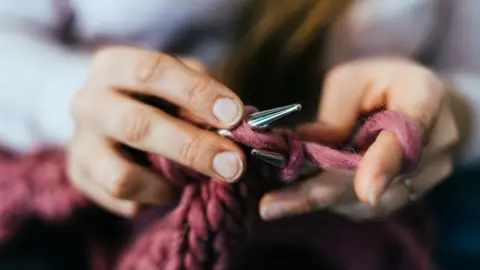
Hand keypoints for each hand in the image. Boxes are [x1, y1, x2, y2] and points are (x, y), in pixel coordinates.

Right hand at [67, 47, 245, 216]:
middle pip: (137, 125)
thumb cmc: (153, 96)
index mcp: (114, 66)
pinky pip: (122, 200)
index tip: (234, 116)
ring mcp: (80, 143)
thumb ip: (200, 98)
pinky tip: (169, 188)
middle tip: (233, 164)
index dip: (197, 93)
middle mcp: (89, 102)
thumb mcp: (176, 83)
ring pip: (122, 176)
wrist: (108, 118)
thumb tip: (234, 125)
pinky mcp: (81, 176)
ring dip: (168, 185)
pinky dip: (153, 199)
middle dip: (191, 147)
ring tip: (192, 182)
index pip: (154, 71)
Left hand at [259, 57, 458, 220]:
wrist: (424, 105)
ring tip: (277, 200)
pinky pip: (369, 208)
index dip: (387, 161)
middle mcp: (437, 141)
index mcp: (424, 97)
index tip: (366, 191)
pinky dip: (334, 202)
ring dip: (320, 199)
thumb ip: (336, 112)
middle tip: (271, 206)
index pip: (411, 131)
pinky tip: (306, 193)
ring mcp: (429, 174)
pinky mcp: (411, 194)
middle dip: (321, 194)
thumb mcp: (353, 80)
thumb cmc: (381, 84)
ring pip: (370, 201)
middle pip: (379, 179)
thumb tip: (307, 144)